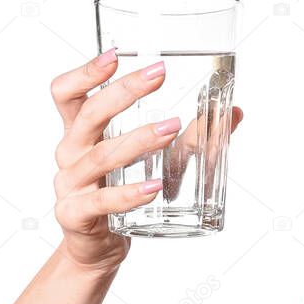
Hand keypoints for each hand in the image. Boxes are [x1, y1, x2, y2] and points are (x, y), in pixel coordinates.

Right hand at [49, 50, 241, 272]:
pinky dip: (128, 193)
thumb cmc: (123, 193)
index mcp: (80, 133)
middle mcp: (70, 154)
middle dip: (124, 92)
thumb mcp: (158, 161)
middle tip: (159, 75)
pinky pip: (101, 202)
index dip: (87, 72)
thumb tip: (236, 112)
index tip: (116, 54)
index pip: (67, 94)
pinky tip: (154, 187)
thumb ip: (193, 137)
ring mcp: (70, 186)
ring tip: (172, 128)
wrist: (99, 249)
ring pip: (99, 156)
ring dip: (137, 140)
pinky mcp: (76, 217)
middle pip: (88, 115)